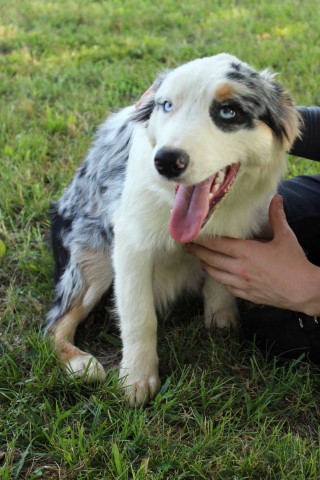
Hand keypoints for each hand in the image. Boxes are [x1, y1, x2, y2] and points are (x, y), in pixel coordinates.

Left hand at [186, 195, 319, 315]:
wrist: (303, 291)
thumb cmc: (295, 264)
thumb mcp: (286, 237)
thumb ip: (277, 217)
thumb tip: (277, 198)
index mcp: (246, 252)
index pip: (217, 244)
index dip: (202, 240)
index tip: (191, 236)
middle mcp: (239, 268)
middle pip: (210, 258)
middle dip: (197, 252)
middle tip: (186, 247)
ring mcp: (241, 283)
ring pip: (215, 274)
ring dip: (205, 265)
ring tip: (199, 259)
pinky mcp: (246, 295)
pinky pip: (225, 286)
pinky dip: (217, 278)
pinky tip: (215, 275)